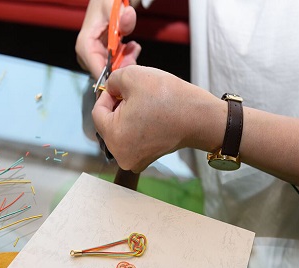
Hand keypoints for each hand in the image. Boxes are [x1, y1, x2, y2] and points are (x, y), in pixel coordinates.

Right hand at [76, 0, 140, 78]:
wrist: (105, 2)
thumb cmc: (105, 3)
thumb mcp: (113, 6)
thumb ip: (123, 15)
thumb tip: (129, 16)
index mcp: (85, 46)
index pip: (99, 72)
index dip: (115, 76)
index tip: (130, 69)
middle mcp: (87, 55)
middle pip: (107, 74)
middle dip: (123, 66)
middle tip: (134, 52)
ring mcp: (94, 58)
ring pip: (113, 71)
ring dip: (126, 60)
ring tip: (132, 47)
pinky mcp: (101, 59)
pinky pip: (116, 66)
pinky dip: (125, 58)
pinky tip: (130, 47)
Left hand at [92, 65, 226, 172]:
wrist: (200, 117)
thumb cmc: (168, 98)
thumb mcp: (132, 76)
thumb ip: (112, 80)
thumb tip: (110, 89)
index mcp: (114, 138)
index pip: (98, 112)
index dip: (108, 95)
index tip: (123, 87)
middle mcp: (122, 156)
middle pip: (109, 124)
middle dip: (119, 107)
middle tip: (135, 94)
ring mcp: (135, 161)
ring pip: (122, 131)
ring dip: (128, 116)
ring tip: (146, 104)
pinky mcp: (148, 159)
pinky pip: (134, 139)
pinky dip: (139, 126)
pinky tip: (152, 116)